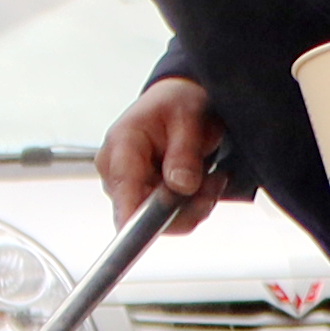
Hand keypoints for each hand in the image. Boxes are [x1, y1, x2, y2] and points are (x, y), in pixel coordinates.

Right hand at [100, 79, 228, 232]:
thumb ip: (184, 153)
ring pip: (160, 221)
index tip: (158, 228)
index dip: (137, 218)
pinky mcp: (140, 197)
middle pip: (143, 214)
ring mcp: (126, 186)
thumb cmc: (176, 102)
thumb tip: (181, 186)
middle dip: (185, 206)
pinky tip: (201, 183)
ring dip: (193, 206)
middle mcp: (116, 171)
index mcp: (121, 145)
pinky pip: (168, 218)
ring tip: (210, 178)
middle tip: (213, 181)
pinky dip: (190, 206)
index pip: (124, 190)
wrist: (176, 102)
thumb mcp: (188, 118)